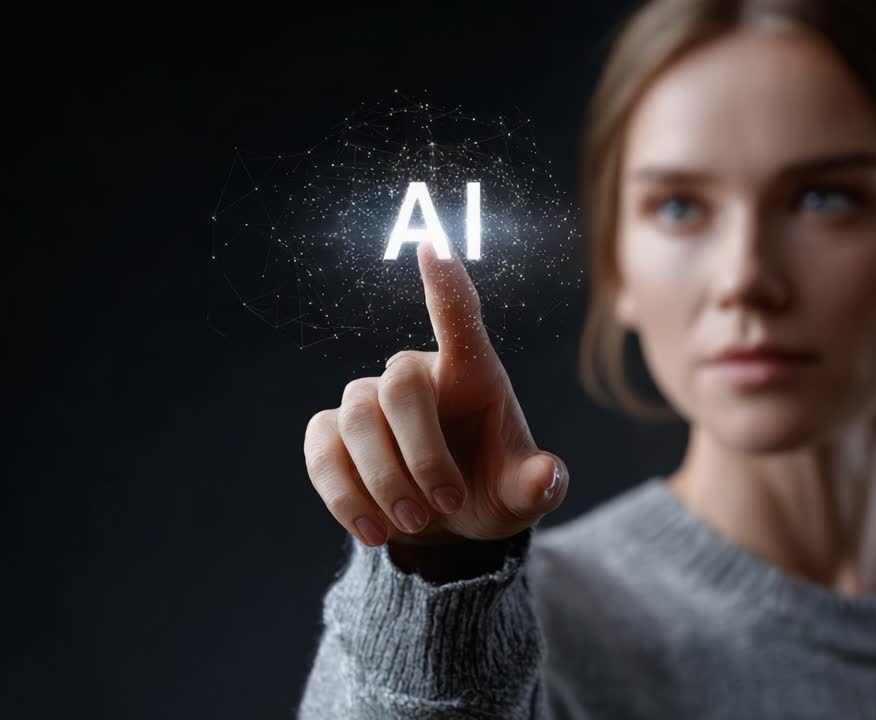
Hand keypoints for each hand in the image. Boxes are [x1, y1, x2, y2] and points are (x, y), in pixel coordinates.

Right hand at [304, 241, 567, 547]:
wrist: (444, 526)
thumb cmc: (491, 490)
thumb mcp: (523, 495)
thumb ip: (539, 485)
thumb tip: (546, 477)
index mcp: (472, 373)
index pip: (458, 318)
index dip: (444, 285)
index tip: (433, 246)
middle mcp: (415, 374)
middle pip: (400, 388)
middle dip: (420, 455)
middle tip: (442, 507)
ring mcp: (367, 400)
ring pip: (357, 422)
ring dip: (384, 482)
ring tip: (415, 524)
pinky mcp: (330, 433)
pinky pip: (322, 452)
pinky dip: (345, 497)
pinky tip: (374, 531)